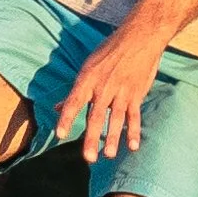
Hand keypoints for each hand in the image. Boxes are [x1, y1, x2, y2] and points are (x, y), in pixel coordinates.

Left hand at [55, 20, 166, 162]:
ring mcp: (121, 91)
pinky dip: (134, 131)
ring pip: (116, 119)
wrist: (139, 38)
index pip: (73, 102)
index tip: (60, 134)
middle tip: (88, 158)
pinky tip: (133, 146)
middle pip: (96, 116)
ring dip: (113, 138)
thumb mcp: (88, 66)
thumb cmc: (110, 51)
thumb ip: (75, 91)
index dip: (66, 118)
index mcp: (88, 79)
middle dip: (92, 138)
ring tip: (109, 155)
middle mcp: (103, 87)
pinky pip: (135, 116)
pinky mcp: (136, 94)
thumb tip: (57, 106)